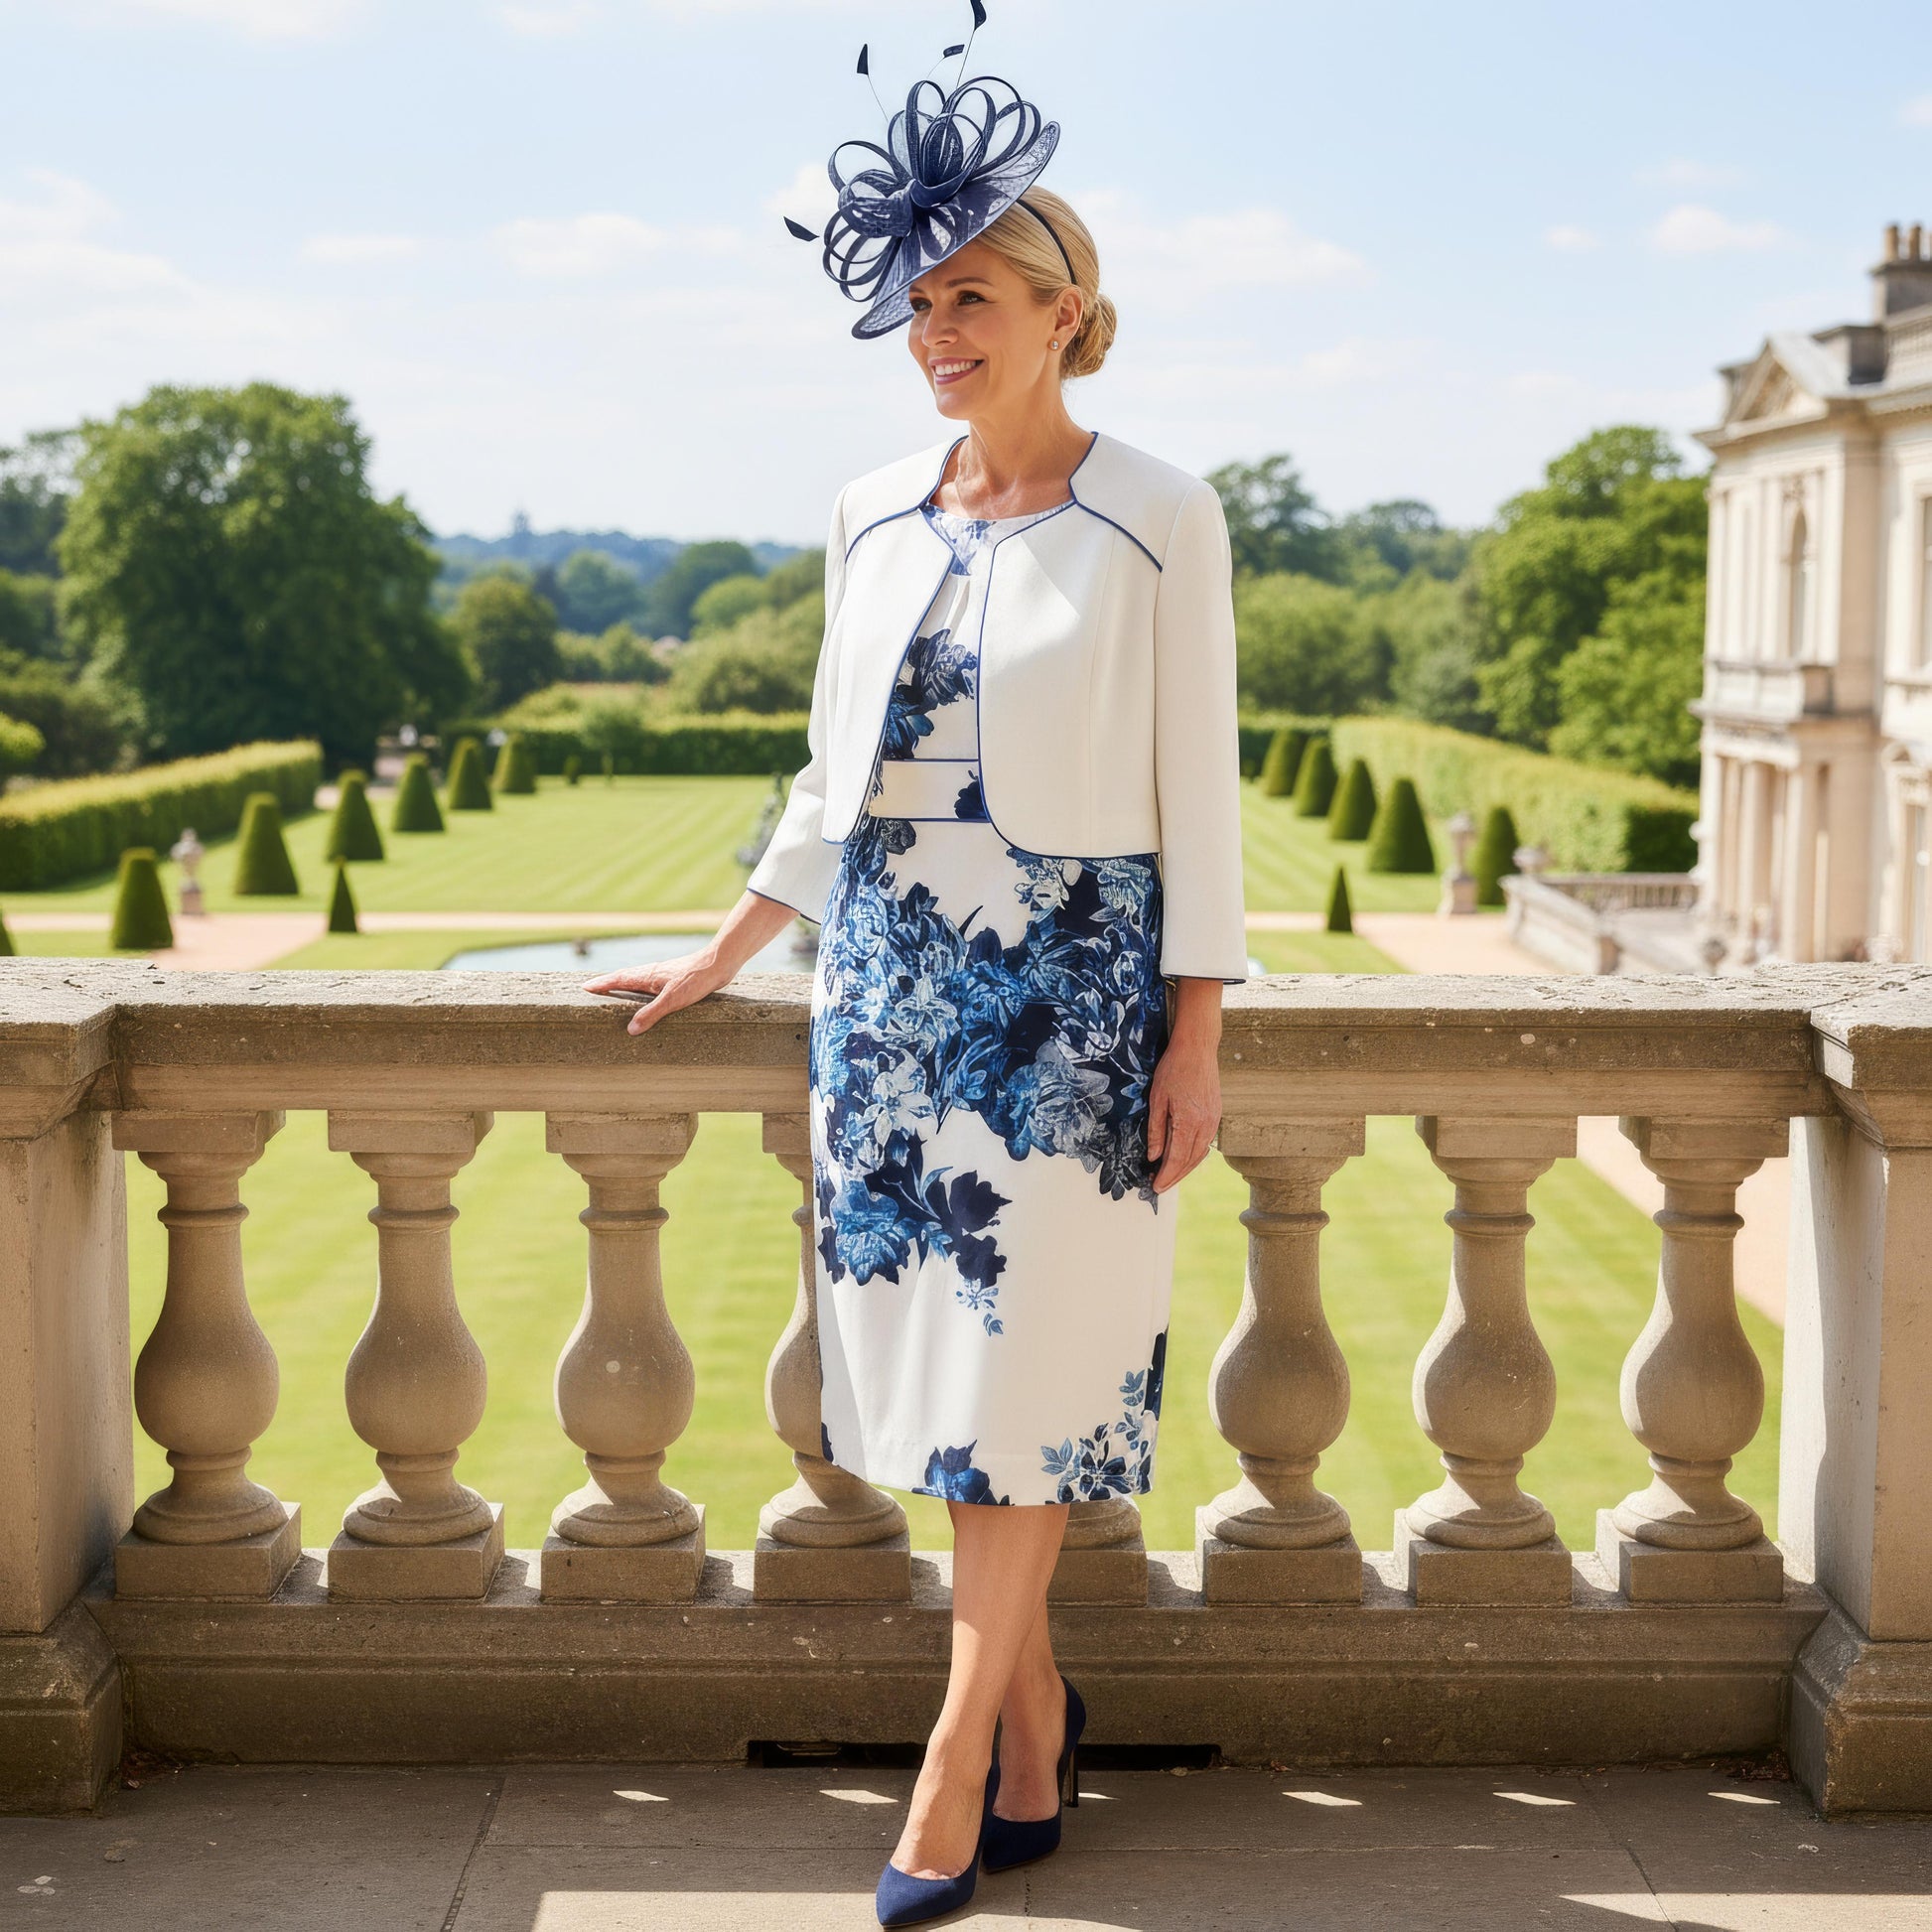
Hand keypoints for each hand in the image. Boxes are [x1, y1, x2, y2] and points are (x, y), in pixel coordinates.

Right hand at [583, 947, 728, 1036]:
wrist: (719, 964)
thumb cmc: (696, 980)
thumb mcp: (672, 1000)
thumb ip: (651, 1014)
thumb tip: (630, 1029)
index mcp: (647, 976)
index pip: (618, 979)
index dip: (602, 984)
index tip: (585, 987)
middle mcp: (652, 973)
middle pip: (624, 977)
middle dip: (608, 983)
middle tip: (592, 988)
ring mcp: (663, 975)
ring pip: (637, 979)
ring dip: (623, 984)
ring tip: (614, 991)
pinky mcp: (675, 979)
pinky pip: (650, 983)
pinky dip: (640, 987)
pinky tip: (647, 994)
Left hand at [1145, 1029, 1220, 1192]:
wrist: (1197, 1049)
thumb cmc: (1174, 1069)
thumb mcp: (1157, 1099)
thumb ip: (1156, 1130)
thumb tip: (1153, 1156)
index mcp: (1189, 1122)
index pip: (1177, 1159)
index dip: (1165, 1176)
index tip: (1155, 1187)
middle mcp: (1205, 1125)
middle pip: (1190, 1162)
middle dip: (1174, 1177)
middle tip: (1158, 1186)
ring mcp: (1213, 1121)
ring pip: (1199, 1155)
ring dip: (1184, 1169)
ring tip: (1168, 1175)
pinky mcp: (1216, 1116)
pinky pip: (1205, 1144)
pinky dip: (1193, 1156)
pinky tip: (1182, 1157)